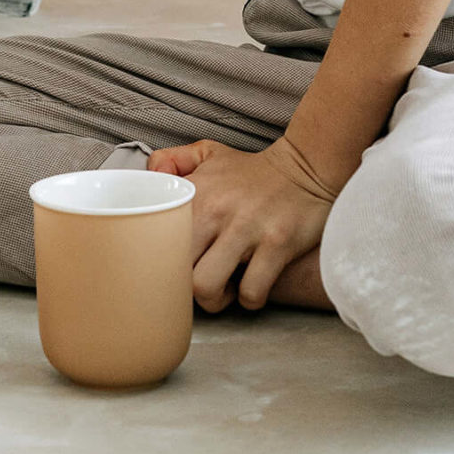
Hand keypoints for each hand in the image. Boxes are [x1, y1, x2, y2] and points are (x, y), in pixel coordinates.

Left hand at [149, 134, 338, 311]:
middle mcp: (216, 209)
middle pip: (177, 269)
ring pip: (207, 287)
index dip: (160, 261)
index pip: (156, 238)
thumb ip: (172, 162)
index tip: (173, 266)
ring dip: (215, 299)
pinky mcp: (277, 245)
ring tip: (225, 288)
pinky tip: (252, 285)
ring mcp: (247, 228)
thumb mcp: (208, 154)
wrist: (305, 167)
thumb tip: (148, 177)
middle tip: (200, 282)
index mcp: (195, 192)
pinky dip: (250, 298)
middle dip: (185, 287)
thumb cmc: (250, 171)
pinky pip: (251, 292)